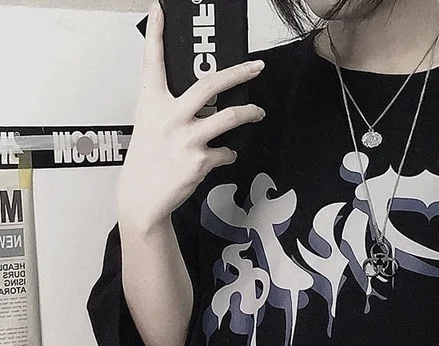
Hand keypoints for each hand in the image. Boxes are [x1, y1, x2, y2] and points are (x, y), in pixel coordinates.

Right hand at [117, 0, 266, 229]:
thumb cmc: (148, 159)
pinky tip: (224, 156)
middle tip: (258, 67)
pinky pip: (225, 151)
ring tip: (258, 112)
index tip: (160, 9)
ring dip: (248, 113)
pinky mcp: (199, 160)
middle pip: (210, 84)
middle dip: (238, 73)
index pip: (153, 62)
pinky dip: (229, 153)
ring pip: (228, 117)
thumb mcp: (149, 124)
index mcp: (152, 102)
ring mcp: (186, 138)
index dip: (155, 34)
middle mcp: (169, 116)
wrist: (143, 197)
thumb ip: (170, 107)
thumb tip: (202, 99)